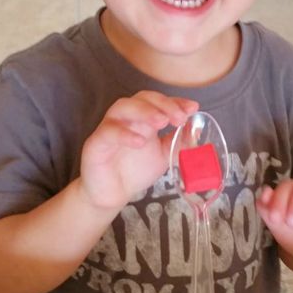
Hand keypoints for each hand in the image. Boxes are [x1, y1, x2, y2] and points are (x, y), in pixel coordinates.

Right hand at [80, 91, 197, 211]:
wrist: (112, 194)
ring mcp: (109, 128)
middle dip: (163, 104)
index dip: (175, 102)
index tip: (192, 108)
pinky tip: (140, 142)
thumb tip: (197, 131)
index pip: (158, 101)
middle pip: (141, 98)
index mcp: (142, 119)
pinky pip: (108, 132)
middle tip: (179, 118)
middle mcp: (125, 118)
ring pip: (123, 107)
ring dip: (144, 111)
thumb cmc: (135, 171)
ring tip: (162, 122)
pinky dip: (124, 134)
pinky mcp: (96, 144)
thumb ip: (178, 143)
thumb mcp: (163, 156)